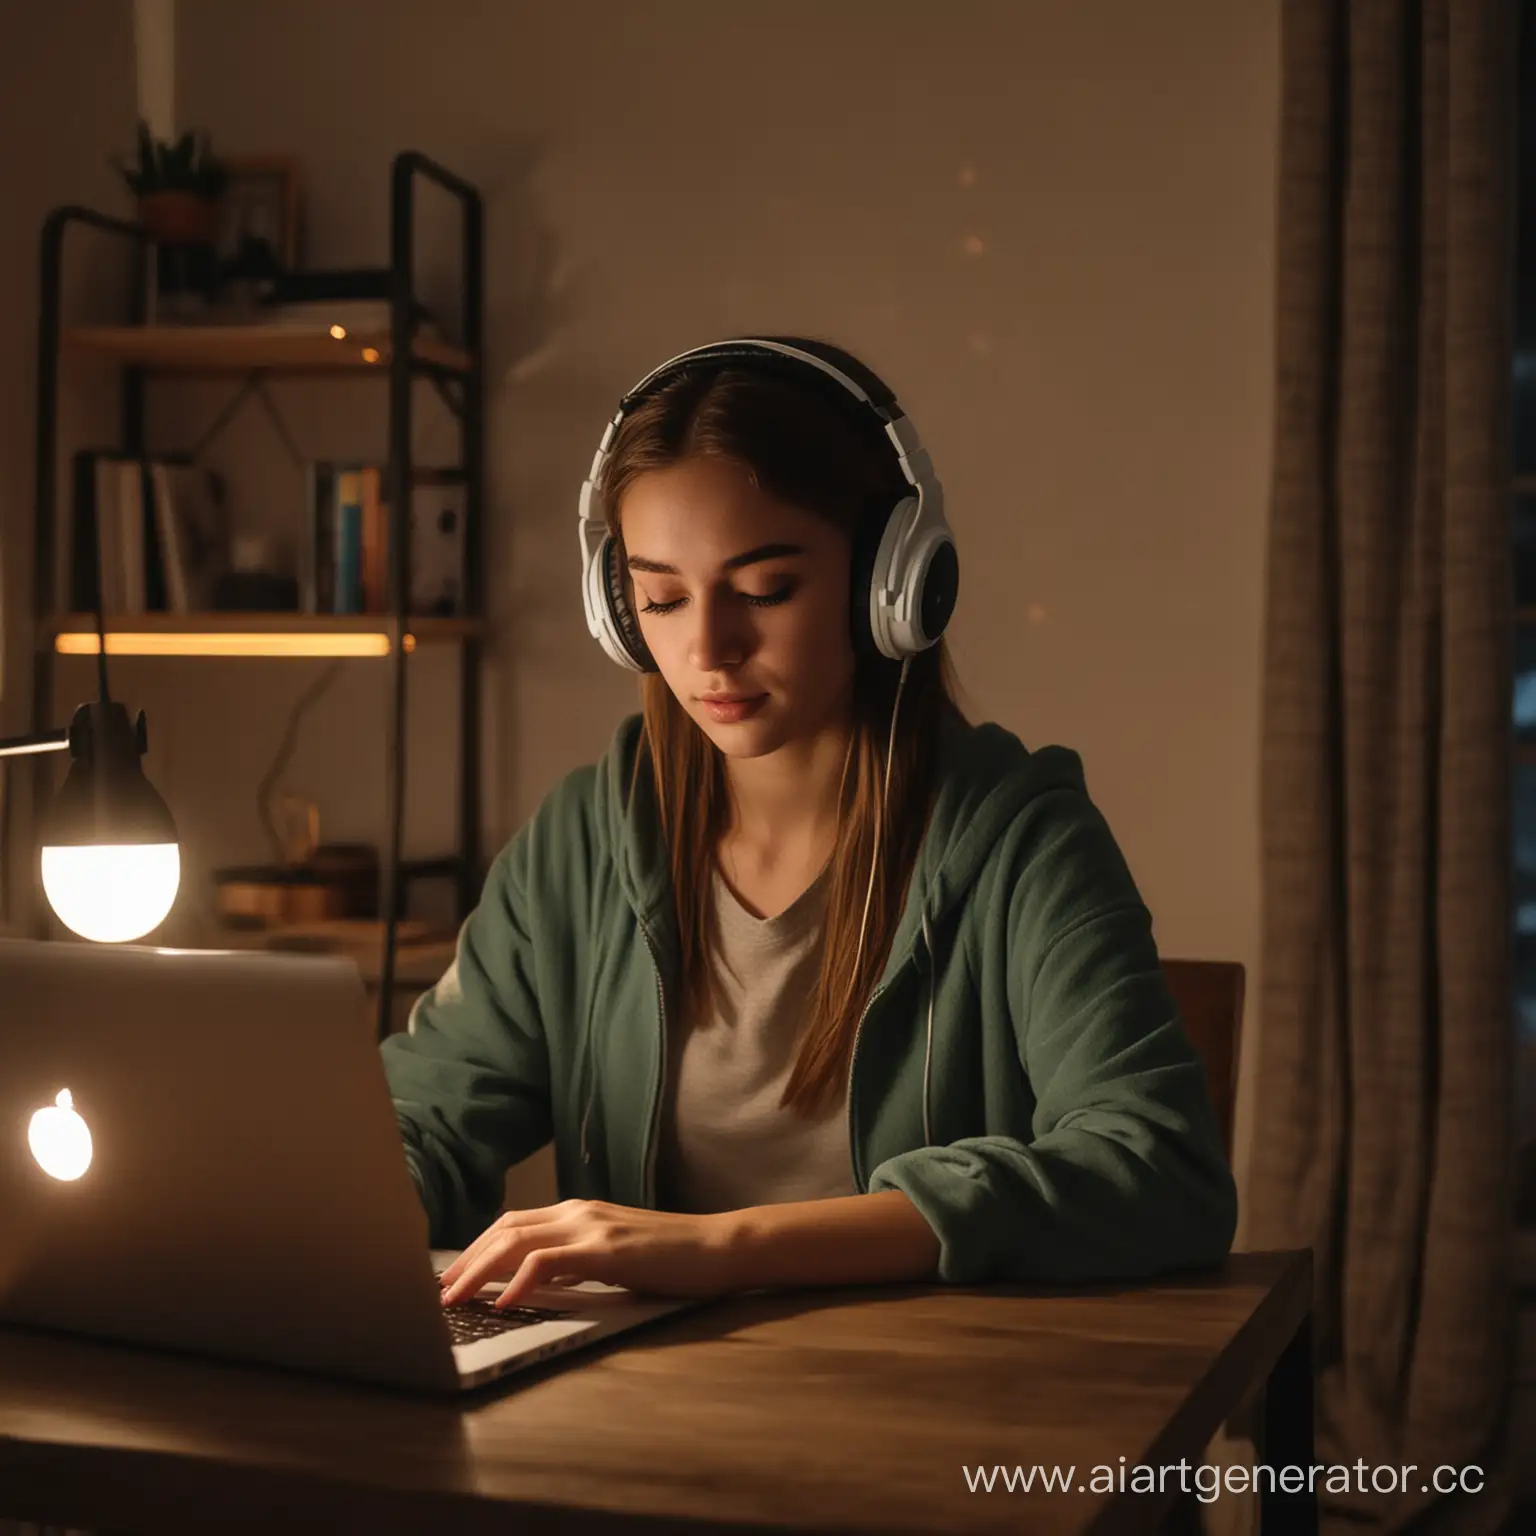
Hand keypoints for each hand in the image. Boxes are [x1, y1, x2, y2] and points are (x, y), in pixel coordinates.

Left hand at [438, 1199, 737, 1308]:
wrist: (718, 1247)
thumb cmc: (671, 1258)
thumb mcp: (614, 1257)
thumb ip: (576, 1262)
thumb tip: (534, 1285)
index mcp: (578, 1211)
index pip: (512, 1223)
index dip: (475, 1249)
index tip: (451, 1276)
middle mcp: (578, 1211)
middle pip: (504, 1228)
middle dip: (465, 1260)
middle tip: (439, 1292)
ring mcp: (592, 1226)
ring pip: (517, 1241)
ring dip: (479, 1271)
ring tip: (455, 1299)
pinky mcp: (606, 1249)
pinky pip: (549, 1261)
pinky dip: (519, 1280)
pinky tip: (504, 1302)